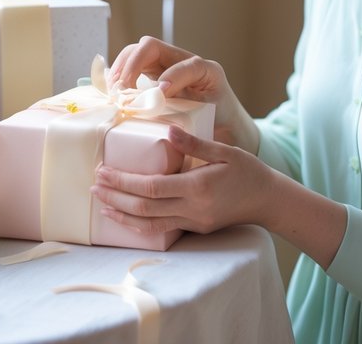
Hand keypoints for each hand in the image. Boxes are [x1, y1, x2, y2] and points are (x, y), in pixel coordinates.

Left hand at [90, 126, 271, 234]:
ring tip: (101, 203)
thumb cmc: (247, 170)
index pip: (150, 187)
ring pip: (148, 224)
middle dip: (114, 198)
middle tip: (93, 185)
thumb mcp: (224, 150)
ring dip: (121, 215)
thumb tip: (167, 131)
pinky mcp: (194, 228)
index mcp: (197, 187)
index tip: (103, 171)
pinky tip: (124, 218)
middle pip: (143, 208)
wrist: (267, 200)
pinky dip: (138, 225)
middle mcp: (192, 209)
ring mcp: (193, 222)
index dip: (123, 181)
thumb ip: (194, 144)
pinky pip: (160, 230)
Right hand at [110, 36, 258, 153]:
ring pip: (137, 51)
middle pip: (152, 46)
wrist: (223, 126)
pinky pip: (132, 65)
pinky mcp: (154, 74)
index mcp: (207, 71)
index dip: (173, 76)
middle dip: (133, 64)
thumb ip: (192, 119)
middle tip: (123, 89)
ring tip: (115, 91)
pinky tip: (114, 91)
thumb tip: (165, 121)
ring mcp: (166, 65)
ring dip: (121, 67)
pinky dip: (120, 74)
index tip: (162, 93)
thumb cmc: (218, 125)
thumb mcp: (211, 122)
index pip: (189, 65)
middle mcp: (184, 61)